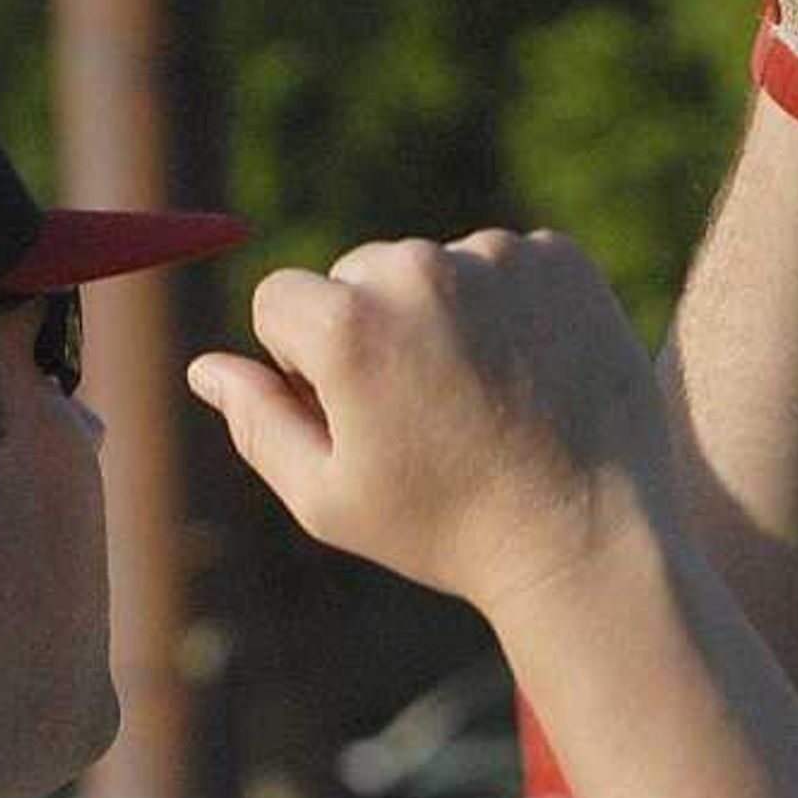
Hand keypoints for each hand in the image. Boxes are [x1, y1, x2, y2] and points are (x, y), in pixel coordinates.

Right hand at [186, 228, 667, 611]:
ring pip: (435, 268)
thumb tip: (207, 367)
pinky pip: (506, 266)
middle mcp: (419, 269)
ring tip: (487, 402)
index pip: (280, 300)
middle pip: (358, 275)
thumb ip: (255, 422)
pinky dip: (511, 308)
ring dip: (446, 316)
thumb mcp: (328, 498)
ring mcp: (498, 258)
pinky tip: (533, 376)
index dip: (305, 364)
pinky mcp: (560, 259)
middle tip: (429, 415)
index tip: (356, 414)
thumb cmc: (448, 531)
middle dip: (374, 330)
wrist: (590, 540)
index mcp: (347, 322)